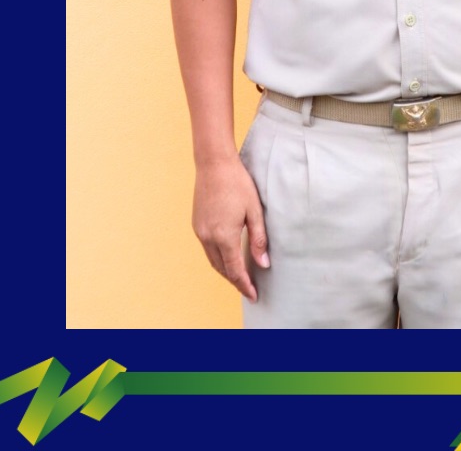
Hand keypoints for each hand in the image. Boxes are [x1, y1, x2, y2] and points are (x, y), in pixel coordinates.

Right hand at [192, 156, 268, 301]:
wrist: (214, 163)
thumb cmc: (237, 183)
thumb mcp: (254, 210)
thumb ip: (259, 239)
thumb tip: (264, 264)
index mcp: (224, 236)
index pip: (235, 270)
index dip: (245, 285)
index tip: (254, 295)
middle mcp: (208, 237)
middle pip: (222, 269)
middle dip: (236, 280)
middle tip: (249, 288)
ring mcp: (200, 231)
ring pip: (213, 261)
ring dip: (226, 271)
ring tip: (240, 276)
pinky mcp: (197, 224)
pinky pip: (207, 249)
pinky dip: (218, 258)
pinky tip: (228, 256)